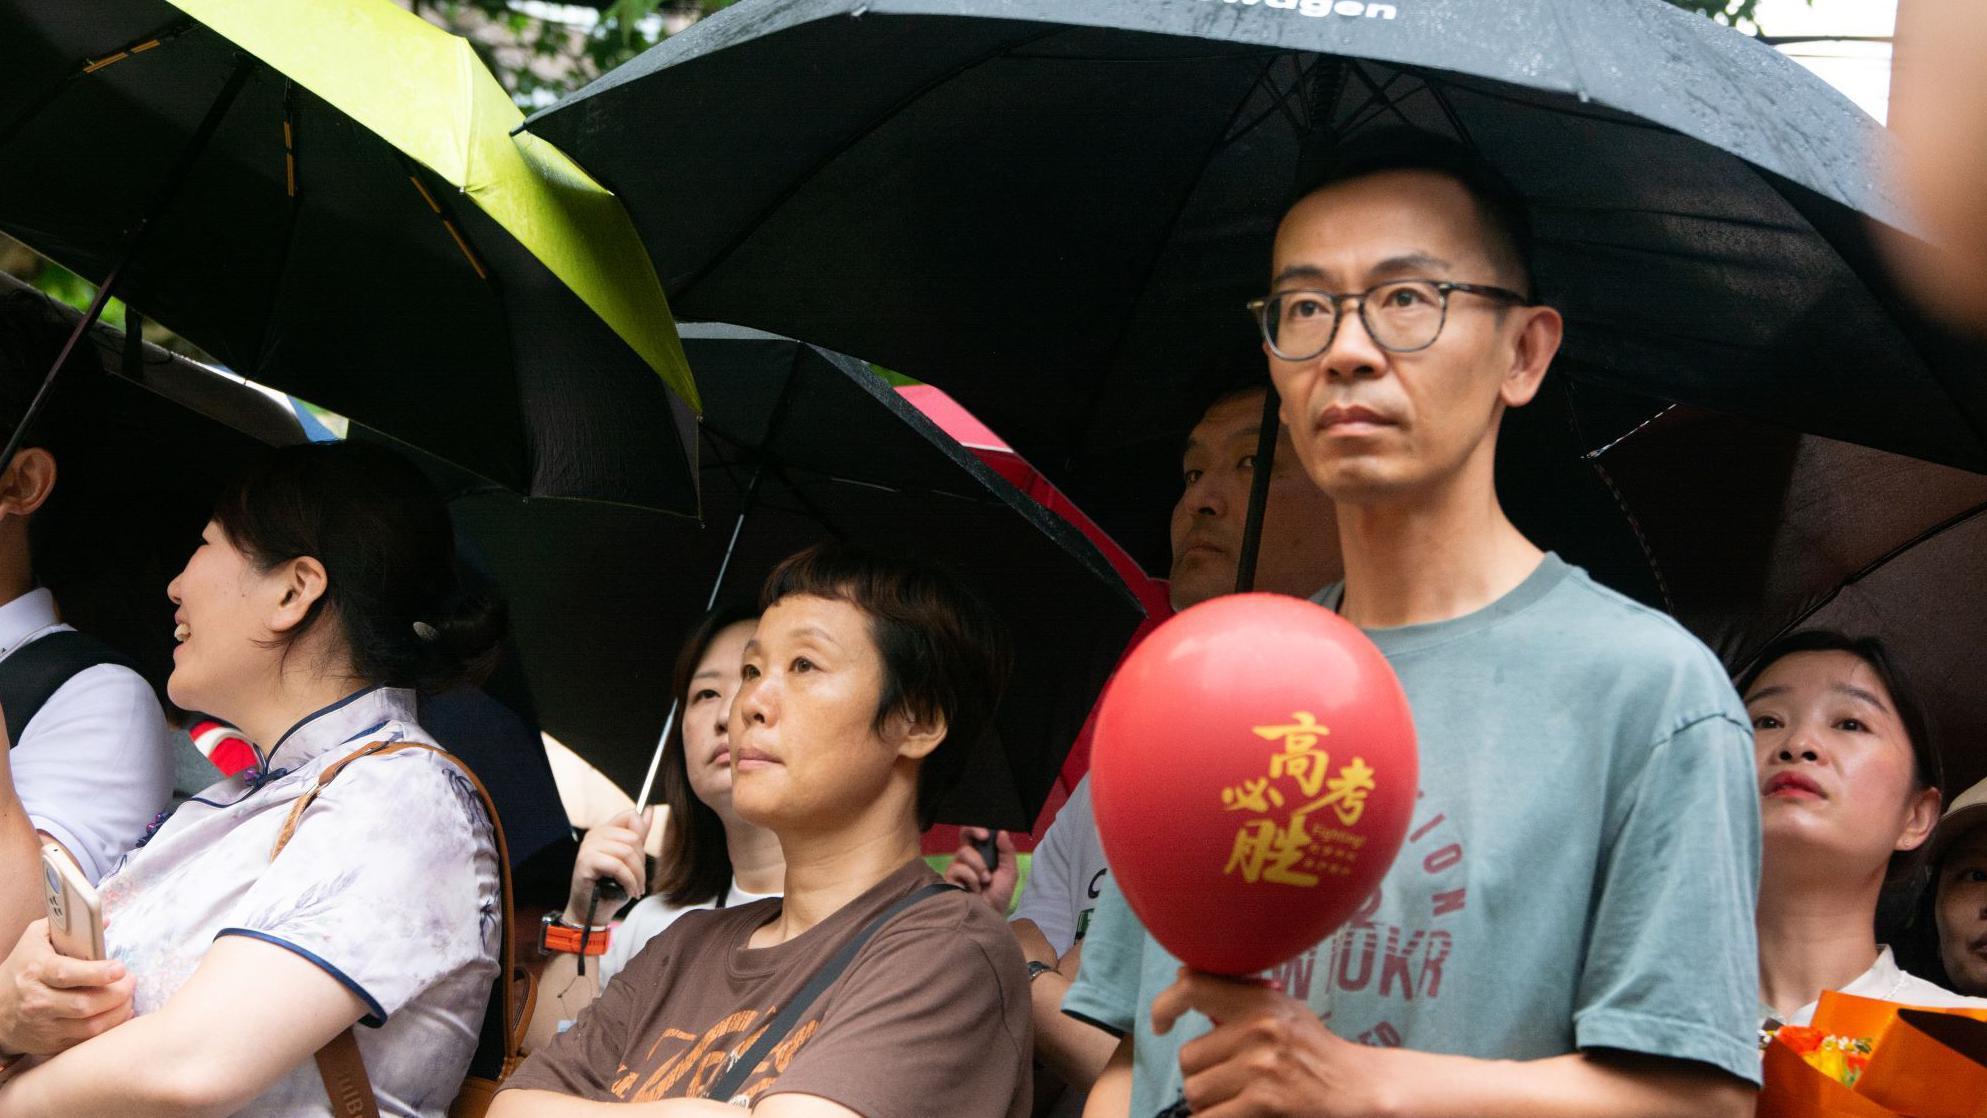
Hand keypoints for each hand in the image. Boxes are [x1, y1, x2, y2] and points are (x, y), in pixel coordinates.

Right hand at [0, 919, 133, 1055]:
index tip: (121, 968)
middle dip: (118, 993)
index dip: (97, 972)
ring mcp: (44, 1026)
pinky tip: (118, 1013)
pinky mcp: (51, 1044)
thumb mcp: (35, 940)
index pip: (67, 974)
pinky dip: (109, 1028)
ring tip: (128, 996)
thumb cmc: (21, 969)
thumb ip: (66, 925)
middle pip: (84, 1004)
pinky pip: (87, 1040)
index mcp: (35, 971)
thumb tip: (105, 921)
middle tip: (131, 981)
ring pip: (90, 1026)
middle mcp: (38, 1001)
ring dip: (118, 1012)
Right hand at [565, 808, 652, 923]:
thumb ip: (639, 835)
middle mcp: (594, 835)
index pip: (630, 816)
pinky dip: (628, 881)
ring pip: (627, 852)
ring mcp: (587, 847)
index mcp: (604, 831)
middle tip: (640, 881)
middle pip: (633, 837)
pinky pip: (617, 866)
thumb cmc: (610, 887)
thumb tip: (649, 809)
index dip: (641, 836)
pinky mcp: (585, 862)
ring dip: (637, 875)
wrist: (591, 913)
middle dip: (641, 863)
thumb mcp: (630, 860)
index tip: (641, 860)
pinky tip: (630, 891)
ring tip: (636, 889)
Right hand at [943, 828, 1017, 913]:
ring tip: (985, 881)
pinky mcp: (949, 879)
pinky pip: (959, 868)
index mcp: (981, 853)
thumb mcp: (1009, 872)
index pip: (975, 833)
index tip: (987, 833)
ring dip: (979, 866)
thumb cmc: (999, 895)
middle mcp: (967, 857)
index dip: (977, 827)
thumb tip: (1002, 832)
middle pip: (964, 834)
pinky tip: (974, 890)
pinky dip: (972, 879)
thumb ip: (1007, 852)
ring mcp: (957, 867)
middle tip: (984, 838)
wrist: (991, 915)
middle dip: (974, 832)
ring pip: (964, 852)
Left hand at [1151, 969, 1398, 1117]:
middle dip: (1202, 1074)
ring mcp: (1260, 1066)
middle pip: (1188, 1057)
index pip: (1192, 986)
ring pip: (1195, 1090)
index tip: (1160, 1023)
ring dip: (1209, 1102)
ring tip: (1237, 1100)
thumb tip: (1183, 982)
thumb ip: (1239, 999)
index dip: (1165, 1005)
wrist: (1359, 1090)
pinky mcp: (1263, 1101)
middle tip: (1229, 1080)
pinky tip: (1235, 1115)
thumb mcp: (1284, 1012)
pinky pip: (1207, 1117)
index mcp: (1260, 1001)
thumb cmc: (1317, 1053)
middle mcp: (1258, 1028)